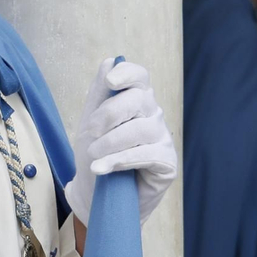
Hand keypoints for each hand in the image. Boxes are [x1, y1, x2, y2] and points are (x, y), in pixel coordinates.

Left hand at [63, 58, 177, 227]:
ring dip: (110, 143)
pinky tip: (102, 169)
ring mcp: (162, 139)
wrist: (95, 194)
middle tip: (91, 133)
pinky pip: (147, 154)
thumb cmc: (94, 156)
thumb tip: (109, 61)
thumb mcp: (89, 124)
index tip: (110, 81)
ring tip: (93, 156)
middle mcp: (153, 116)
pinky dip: (120, 160)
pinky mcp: (167, 164)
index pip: (140, 77)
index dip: (127, 74)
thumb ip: (99, 94)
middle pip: (138, 99)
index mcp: (136, 101)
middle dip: (109, 115)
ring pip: (141, 129)